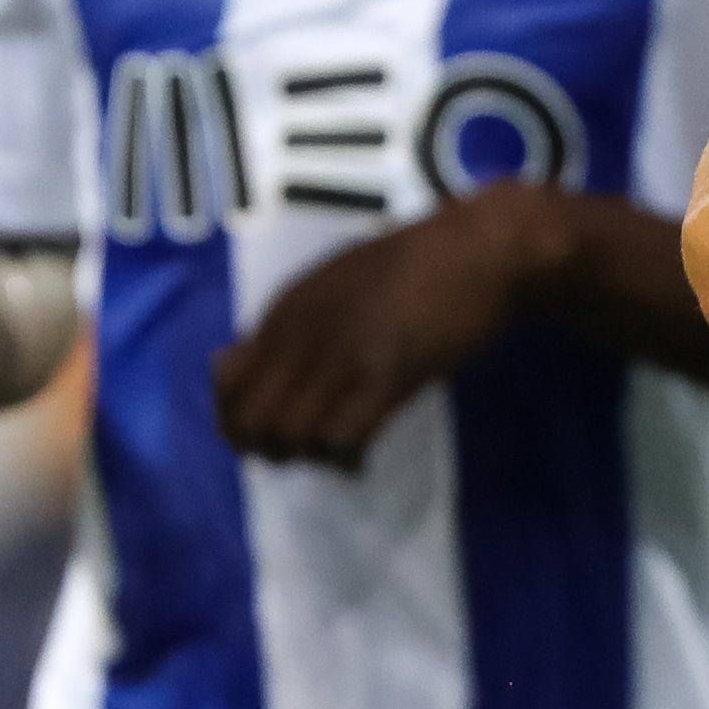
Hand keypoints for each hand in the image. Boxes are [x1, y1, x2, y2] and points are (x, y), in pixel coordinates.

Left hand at [213, 188, 553, 467]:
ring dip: (308, 458)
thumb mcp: (337, 283)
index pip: (226, 384)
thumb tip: (239, 363)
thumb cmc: (418, 265)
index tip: (269, 431)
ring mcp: (343, 353)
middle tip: (302, 451)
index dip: (236, 421)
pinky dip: (344, 460)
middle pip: (250, 421)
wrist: (482, 248)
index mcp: (287, 309)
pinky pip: (340, 438)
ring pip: (290, 436)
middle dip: (267, 450)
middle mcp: (302, 332)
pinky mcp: (387, 374)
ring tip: (335, 452)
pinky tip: (361, 457)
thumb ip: (293, 323)